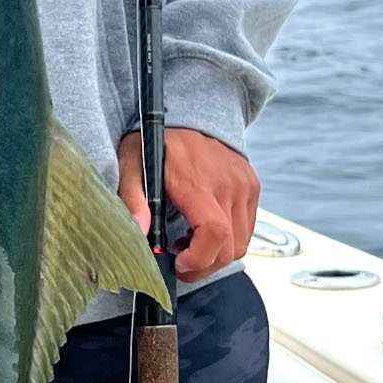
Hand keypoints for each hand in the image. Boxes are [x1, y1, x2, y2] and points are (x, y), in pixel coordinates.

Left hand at [116, 128, 260, 281]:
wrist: (185, 116)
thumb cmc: (155, 144)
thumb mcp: (130, 165)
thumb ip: (132, 197)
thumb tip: (140, 229)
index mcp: (197, 181)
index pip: (214, 232)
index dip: (199, 258)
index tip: (179, 262)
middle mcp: (227, 184)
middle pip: (229, 247)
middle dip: (204, 266)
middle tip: (180, 261)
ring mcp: (243, 185)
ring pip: (241, 243)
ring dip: (216, 254)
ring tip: (190, 243)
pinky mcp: (251, 187)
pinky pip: (247, 228)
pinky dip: (228, 239)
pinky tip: (203, 229)